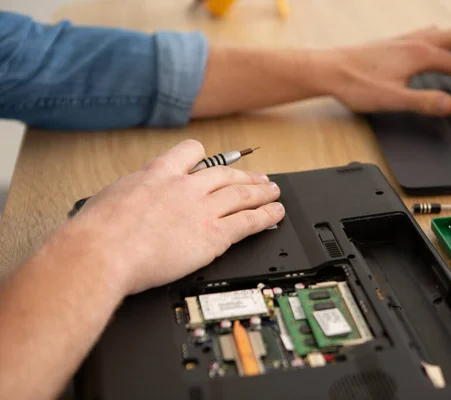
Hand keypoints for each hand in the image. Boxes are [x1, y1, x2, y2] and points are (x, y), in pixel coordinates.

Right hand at [69, 139, 283, 294]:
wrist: (103, 252)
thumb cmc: (97, 232)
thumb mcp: (111, 197)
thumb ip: (132, 194)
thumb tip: (130, 199)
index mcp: (159, 173)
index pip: (191, 152)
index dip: (206, 156)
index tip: (215, 160)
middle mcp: (185, 186)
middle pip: (225, 174)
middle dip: (245, 176)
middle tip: (259, 178)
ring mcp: (202, 209)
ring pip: (242, 194)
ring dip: (262, 193)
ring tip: (274, 192)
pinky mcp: (214, 234)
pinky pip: (248, 222)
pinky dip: (266, 216)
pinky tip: (275, 214)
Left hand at [325, 27, 450, 115]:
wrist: (328, 70)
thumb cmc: (357, 85)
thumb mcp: (393, 100)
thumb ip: (424, 102)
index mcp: (420, 55)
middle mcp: (414, 41)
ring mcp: (402, 39)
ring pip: (440, 33)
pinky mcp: (391, 42)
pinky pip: (424, 34)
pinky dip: (438, 42)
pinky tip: (428, 53)